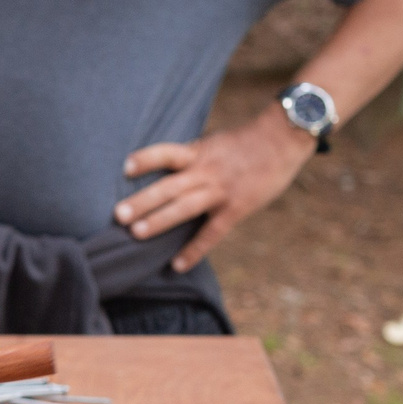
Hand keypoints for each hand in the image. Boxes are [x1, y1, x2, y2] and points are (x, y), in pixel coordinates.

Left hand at [116, 106, 315, 270]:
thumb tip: (167, 170)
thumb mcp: (214, 142)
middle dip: (142, 200)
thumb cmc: (246, 141)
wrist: (284, 138)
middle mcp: (205, 170)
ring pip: (185, 207)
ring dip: (159, 220)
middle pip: (169, 186)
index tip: (125, 168)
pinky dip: (194, 250)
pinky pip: (211, 233)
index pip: (167, 153)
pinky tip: (177, 265)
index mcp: (198, 152)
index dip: (146, 159)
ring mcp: (220, 190)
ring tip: (136, 233)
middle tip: (118, 214)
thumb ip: (192, 158)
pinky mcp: (236, 208)